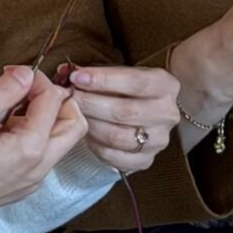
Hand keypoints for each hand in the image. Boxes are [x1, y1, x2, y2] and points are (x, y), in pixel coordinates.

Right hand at [0, 68, 87, 232]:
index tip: (14, 74)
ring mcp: (34, 180)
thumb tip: (26, 73)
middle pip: (75, 124)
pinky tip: (6, 132)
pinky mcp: (25, 185)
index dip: (37, 80)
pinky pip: (45, 155)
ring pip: (62, 141)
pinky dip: (36, 136)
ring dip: (47, 118)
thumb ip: (4, 91)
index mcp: (30, 149)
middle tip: (27, 91)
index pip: (54, 101)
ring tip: (12, 111)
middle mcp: (40, 168)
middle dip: (58, 100)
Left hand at [58, 63, 182, 173]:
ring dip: (90, 125)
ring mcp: (158, 140)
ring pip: (117, 136)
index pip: (135, 82)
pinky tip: (86, 133)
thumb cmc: (129, 90)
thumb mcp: (120, 74)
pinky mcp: (145, 160)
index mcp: (166, 86)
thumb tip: (64, 72)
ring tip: (75, 115)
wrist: (149, 113)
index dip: (103, 80)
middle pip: (124, 112)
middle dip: (91, 103)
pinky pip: (114, 157)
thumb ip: (96, 74)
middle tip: (71, 97)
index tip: (77, 77)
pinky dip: (95, 145)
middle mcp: (167, 114)